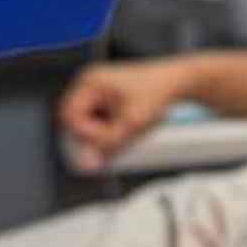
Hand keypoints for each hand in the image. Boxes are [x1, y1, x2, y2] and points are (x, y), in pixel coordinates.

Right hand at [58, 59, 195, 170]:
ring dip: (100, 133)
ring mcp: (97, 88)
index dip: (84, 135)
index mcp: (90, 82)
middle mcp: (89, 82)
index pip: (69, 116)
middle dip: (92, 135)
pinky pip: (96, 119)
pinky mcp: (106, 96)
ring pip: (86, 122)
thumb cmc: (156, 93)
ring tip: (125, 132)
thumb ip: (108, 145)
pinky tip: (125, 129)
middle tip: (116, 140)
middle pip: (75, 120)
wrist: (176, 81)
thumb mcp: (131, 123)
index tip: (105, 144)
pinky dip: (107, 128)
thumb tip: (87, 165)